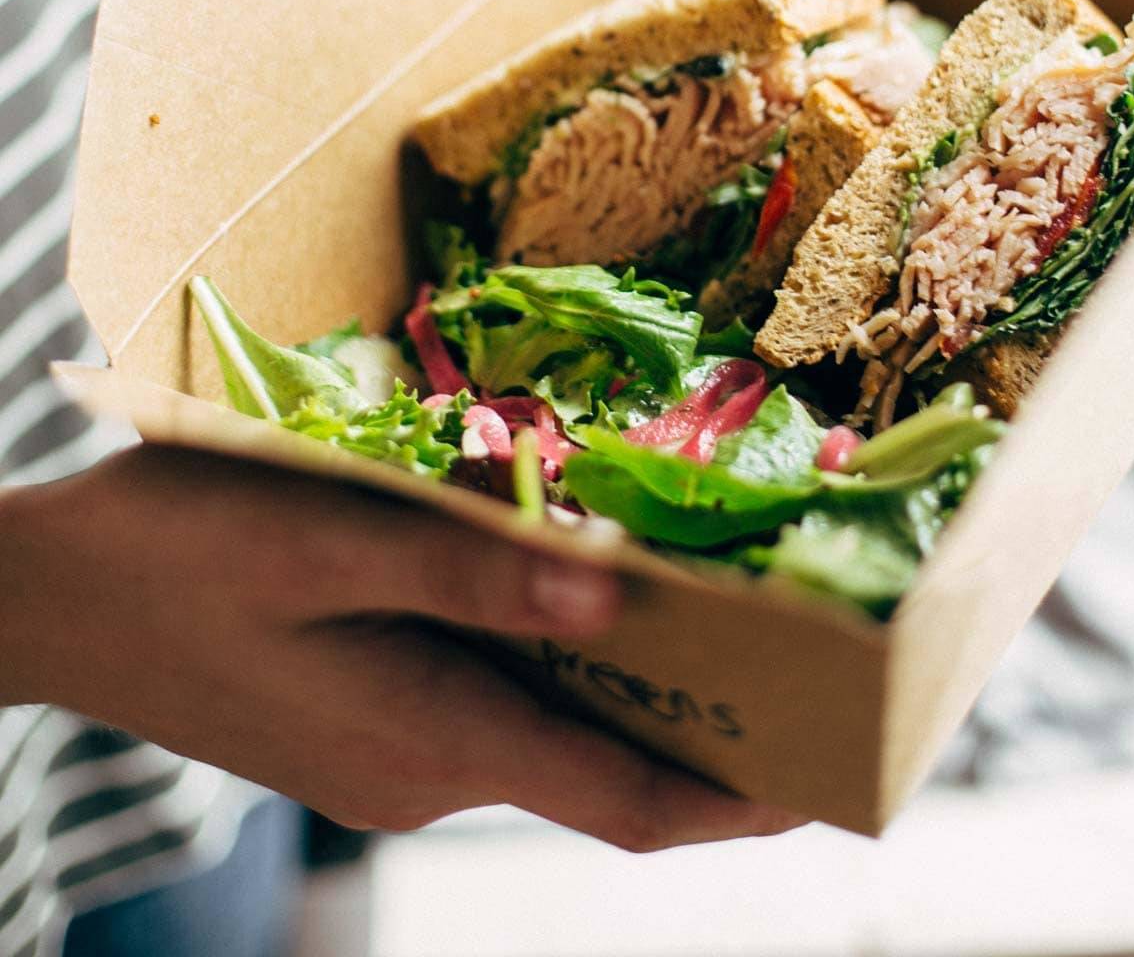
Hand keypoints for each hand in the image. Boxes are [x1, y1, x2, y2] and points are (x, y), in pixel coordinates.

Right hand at [0, 446, 800, 849]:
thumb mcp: (326, 544)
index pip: (625, 805)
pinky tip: (569, 578)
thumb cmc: (177, 552)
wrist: (45, 600)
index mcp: (432, 740)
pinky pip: (488, 694)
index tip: (839, 779)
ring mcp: (387, 748)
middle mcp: (424, 765)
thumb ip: (472, 572)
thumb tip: (618, 602)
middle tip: (805, 645)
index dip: (740, 801)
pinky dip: (551, 653)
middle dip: (704, 725)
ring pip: (544, 723)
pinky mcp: (359, 714)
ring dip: (628, 678)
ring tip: (718, 600)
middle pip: (598, 764)